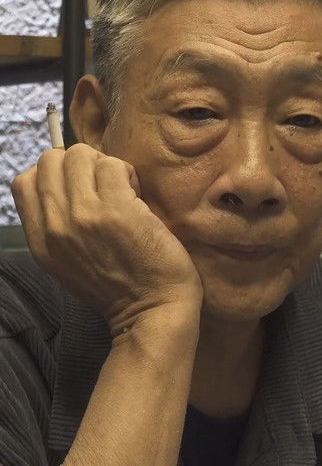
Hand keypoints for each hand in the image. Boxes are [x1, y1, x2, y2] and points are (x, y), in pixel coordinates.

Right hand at [11, 144, 202, 328]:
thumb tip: (63, 180)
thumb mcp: (67, 263)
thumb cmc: (118, 286)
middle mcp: (55, 227)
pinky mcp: (117, 211)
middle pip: (50, 159)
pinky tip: (137, 197)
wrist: (152, 310)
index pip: (25, 181)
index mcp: (41, 241)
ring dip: (105, 166)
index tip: (79, 187)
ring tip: (122, 191)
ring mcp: (84, 217)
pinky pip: (113, 165)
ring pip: (80, 155)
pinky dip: (127, 174)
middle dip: (80, 163)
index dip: (54, 174)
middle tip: (103, 186)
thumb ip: (55, 225)